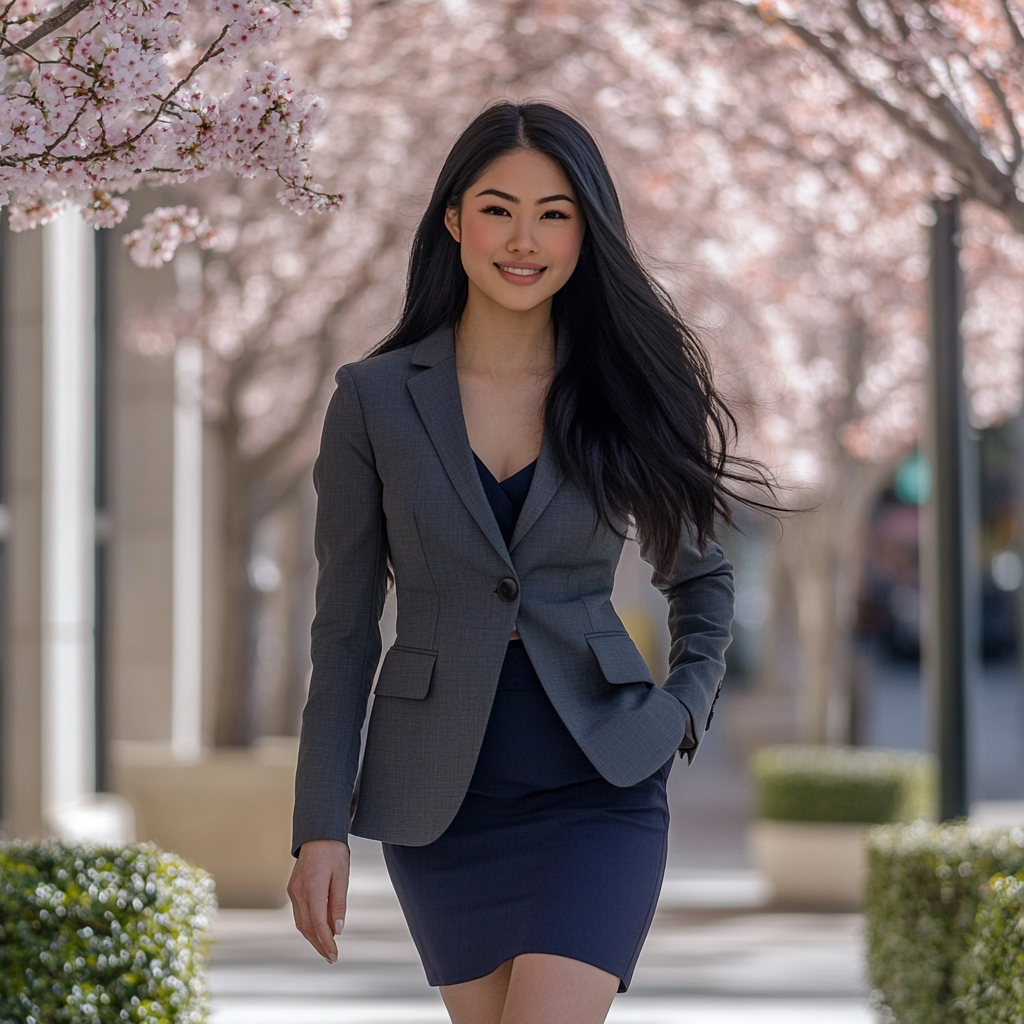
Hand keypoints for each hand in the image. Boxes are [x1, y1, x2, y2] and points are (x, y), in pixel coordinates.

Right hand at [287, 839, 350, 962]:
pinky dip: (308, 924)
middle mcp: (299, 891)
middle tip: (331, 957)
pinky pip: (299, 912)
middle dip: (319, 944)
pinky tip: (318, 929)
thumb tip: (337, 930)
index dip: (326, 942)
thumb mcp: (342, 877)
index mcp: (313, 888)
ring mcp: (293, 890)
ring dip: (313, 937)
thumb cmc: (334, 853)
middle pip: (307, 927)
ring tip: (326, 948)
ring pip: (301, 922)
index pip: (318, 923)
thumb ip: (339, 904)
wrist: (318, 834)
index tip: (334, 955)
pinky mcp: (292, 889)